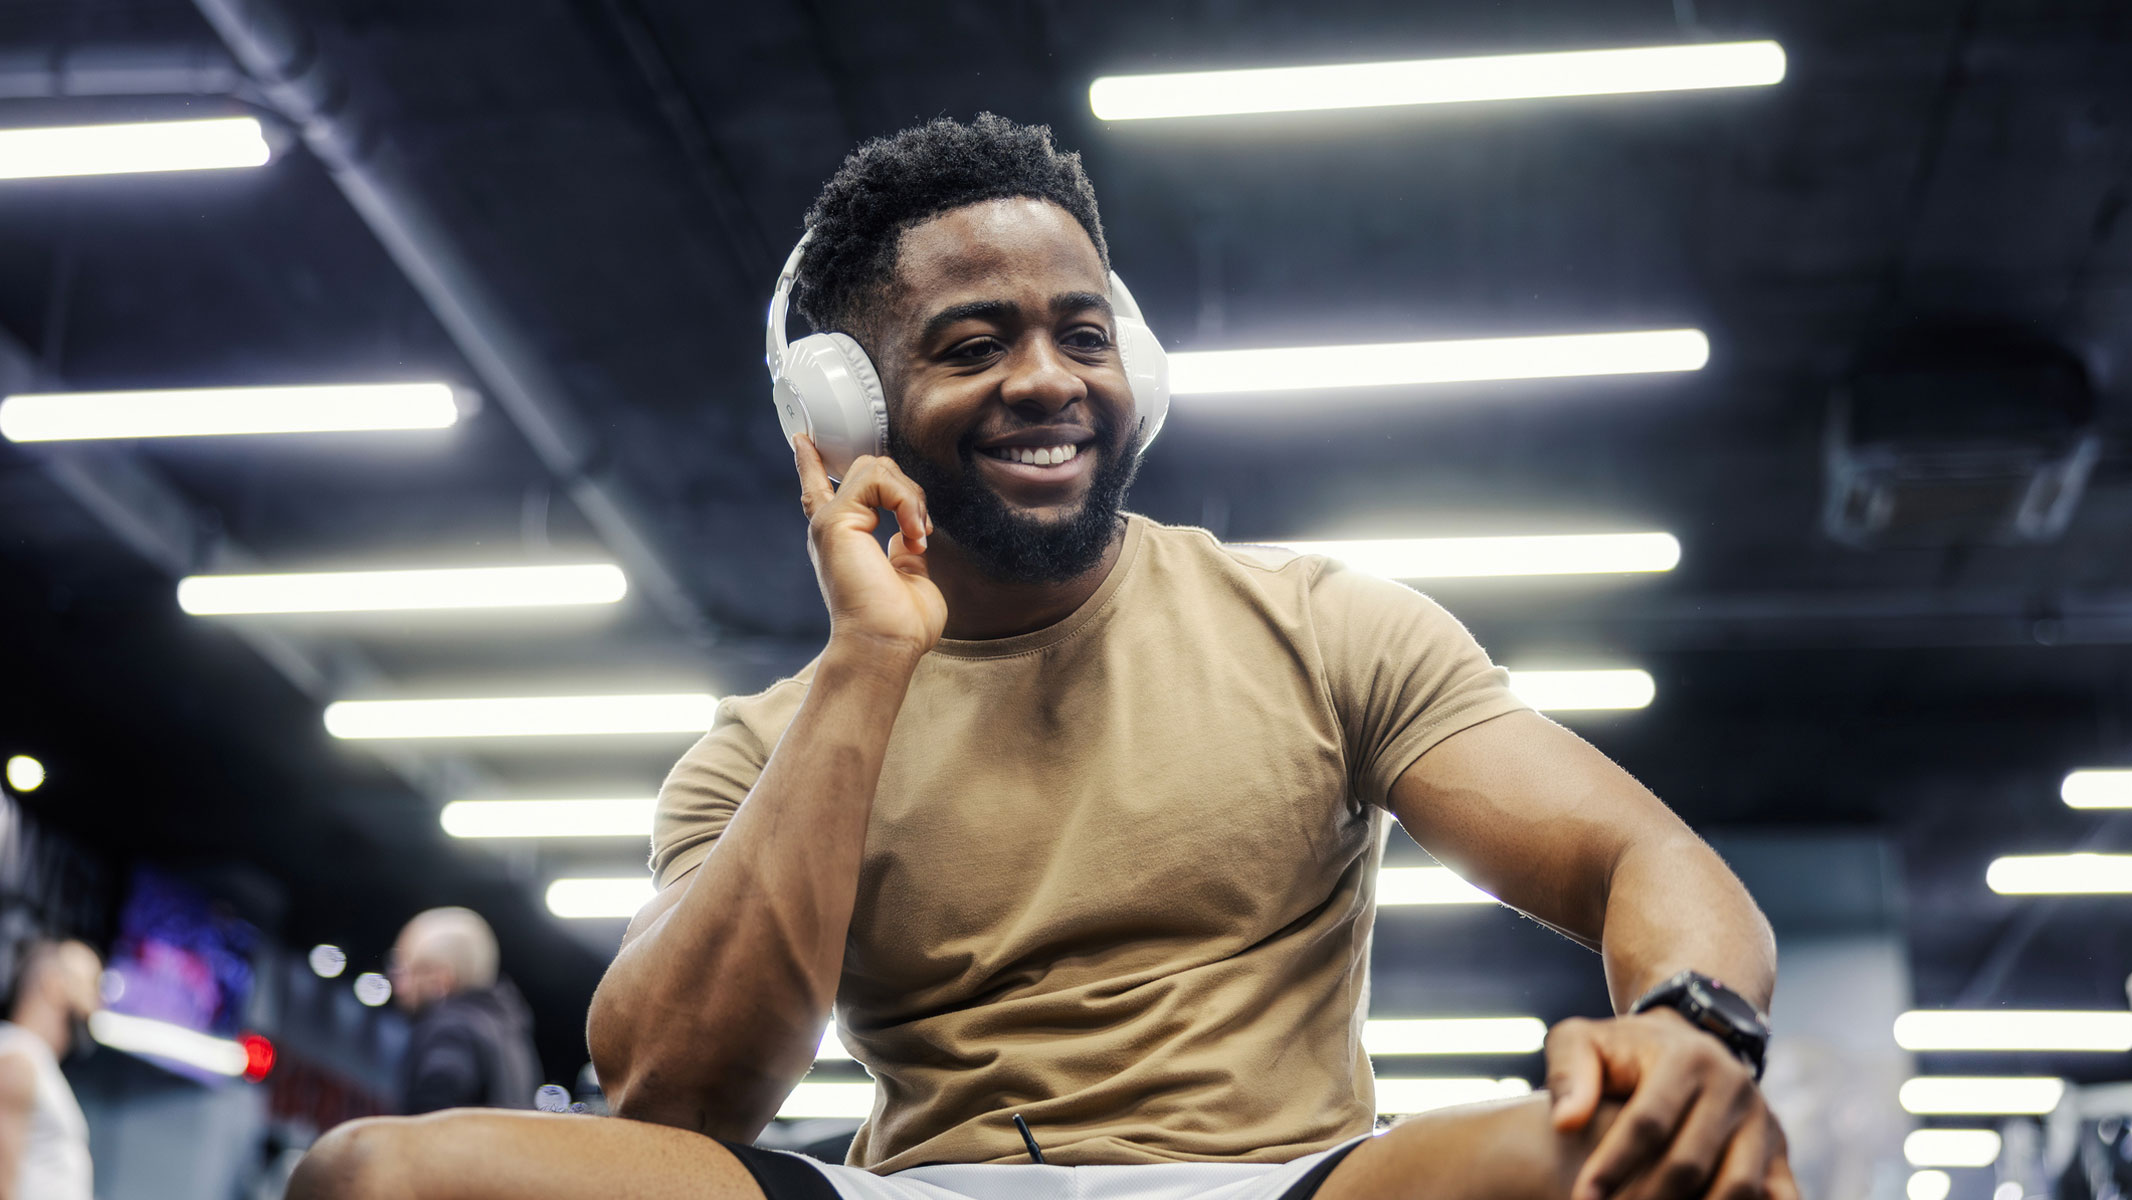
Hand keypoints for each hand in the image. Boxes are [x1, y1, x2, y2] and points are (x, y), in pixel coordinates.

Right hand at [794, 435, 947, 664]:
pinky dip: (906, 501)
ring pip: (875, 467)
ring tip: (919, 536)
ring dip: (910, 497)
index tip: (804, 441)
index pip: (820, 490)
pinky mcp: (837, 521)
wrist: (885, 645)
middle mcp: (831, 528)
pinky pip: (877, 479)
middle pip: (868, 468)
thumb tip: (909, 533)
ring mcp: (830, 522)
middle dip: (907, 489)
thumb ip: (903, 547)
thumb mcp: (908, 574)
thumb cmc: (900, 625)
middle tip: (921, 532)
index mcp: (844, 540)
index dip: (812, 463)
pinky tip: (914, 534)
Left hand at [1547, 1010, 1796, 1199]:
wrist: (1684, 1040)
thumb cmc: (1621, 1050)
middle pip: (1690, 1162)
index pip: (1649, 1121)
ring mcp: (1762, 1121)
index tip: (1582, 1196)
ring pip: (1737, 1187)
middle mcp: (1733, 1087)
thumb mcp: (1582, 1041)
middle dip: (1646, 1199)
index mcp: (1686, 1058)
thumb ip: (1568, 1074)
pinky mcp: (1779, 1151)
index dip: (1613, 1164)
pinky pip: (1780, 1198)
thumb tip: (1565, 1123)